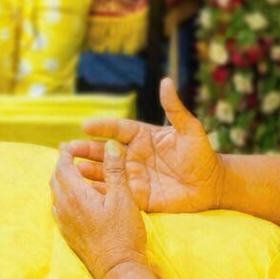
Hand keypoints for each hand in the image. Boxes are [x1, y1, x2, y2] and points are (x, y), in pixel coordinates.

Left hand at [51, 142, 146, 278]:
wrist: (117, 269)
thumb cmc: (122, 234)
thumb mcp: (123, 197)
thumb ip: (115, 170)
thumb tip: (110, 145)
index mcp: (76, 195)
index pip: (62, 167)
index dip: (65, 153)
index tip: (70, 145)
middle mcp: (64, 208)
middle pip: (55, 179)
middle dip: (61, 165)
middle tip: (68, 156)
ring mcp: (64, 223)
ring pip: (55, 195)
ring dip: (61, 181)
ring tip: (71, 174)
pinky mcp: (68, 234)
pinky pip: (59, 210)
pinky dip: (63, 198)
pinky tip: (72, 200)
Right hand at [64, 78, 224, 213]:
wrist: (212, 186)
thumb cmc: (202, 154)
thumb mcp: (190, 129)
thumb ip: (175, 108)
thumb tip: (166, 82)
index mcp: (143, 137)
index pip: (118, 129)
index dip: (102, 127)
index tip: (86, 125)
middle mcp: (134, 156)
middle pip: (105, 151)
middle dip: (85, 150)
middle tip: (67, 148)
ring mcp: (134, 176)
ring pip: (106, 172)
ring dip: (88, 170)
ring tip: (72, 168)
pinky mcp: (138, 196)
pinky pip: (116, 194)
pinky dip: (100, 192)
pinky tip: (85, 191)